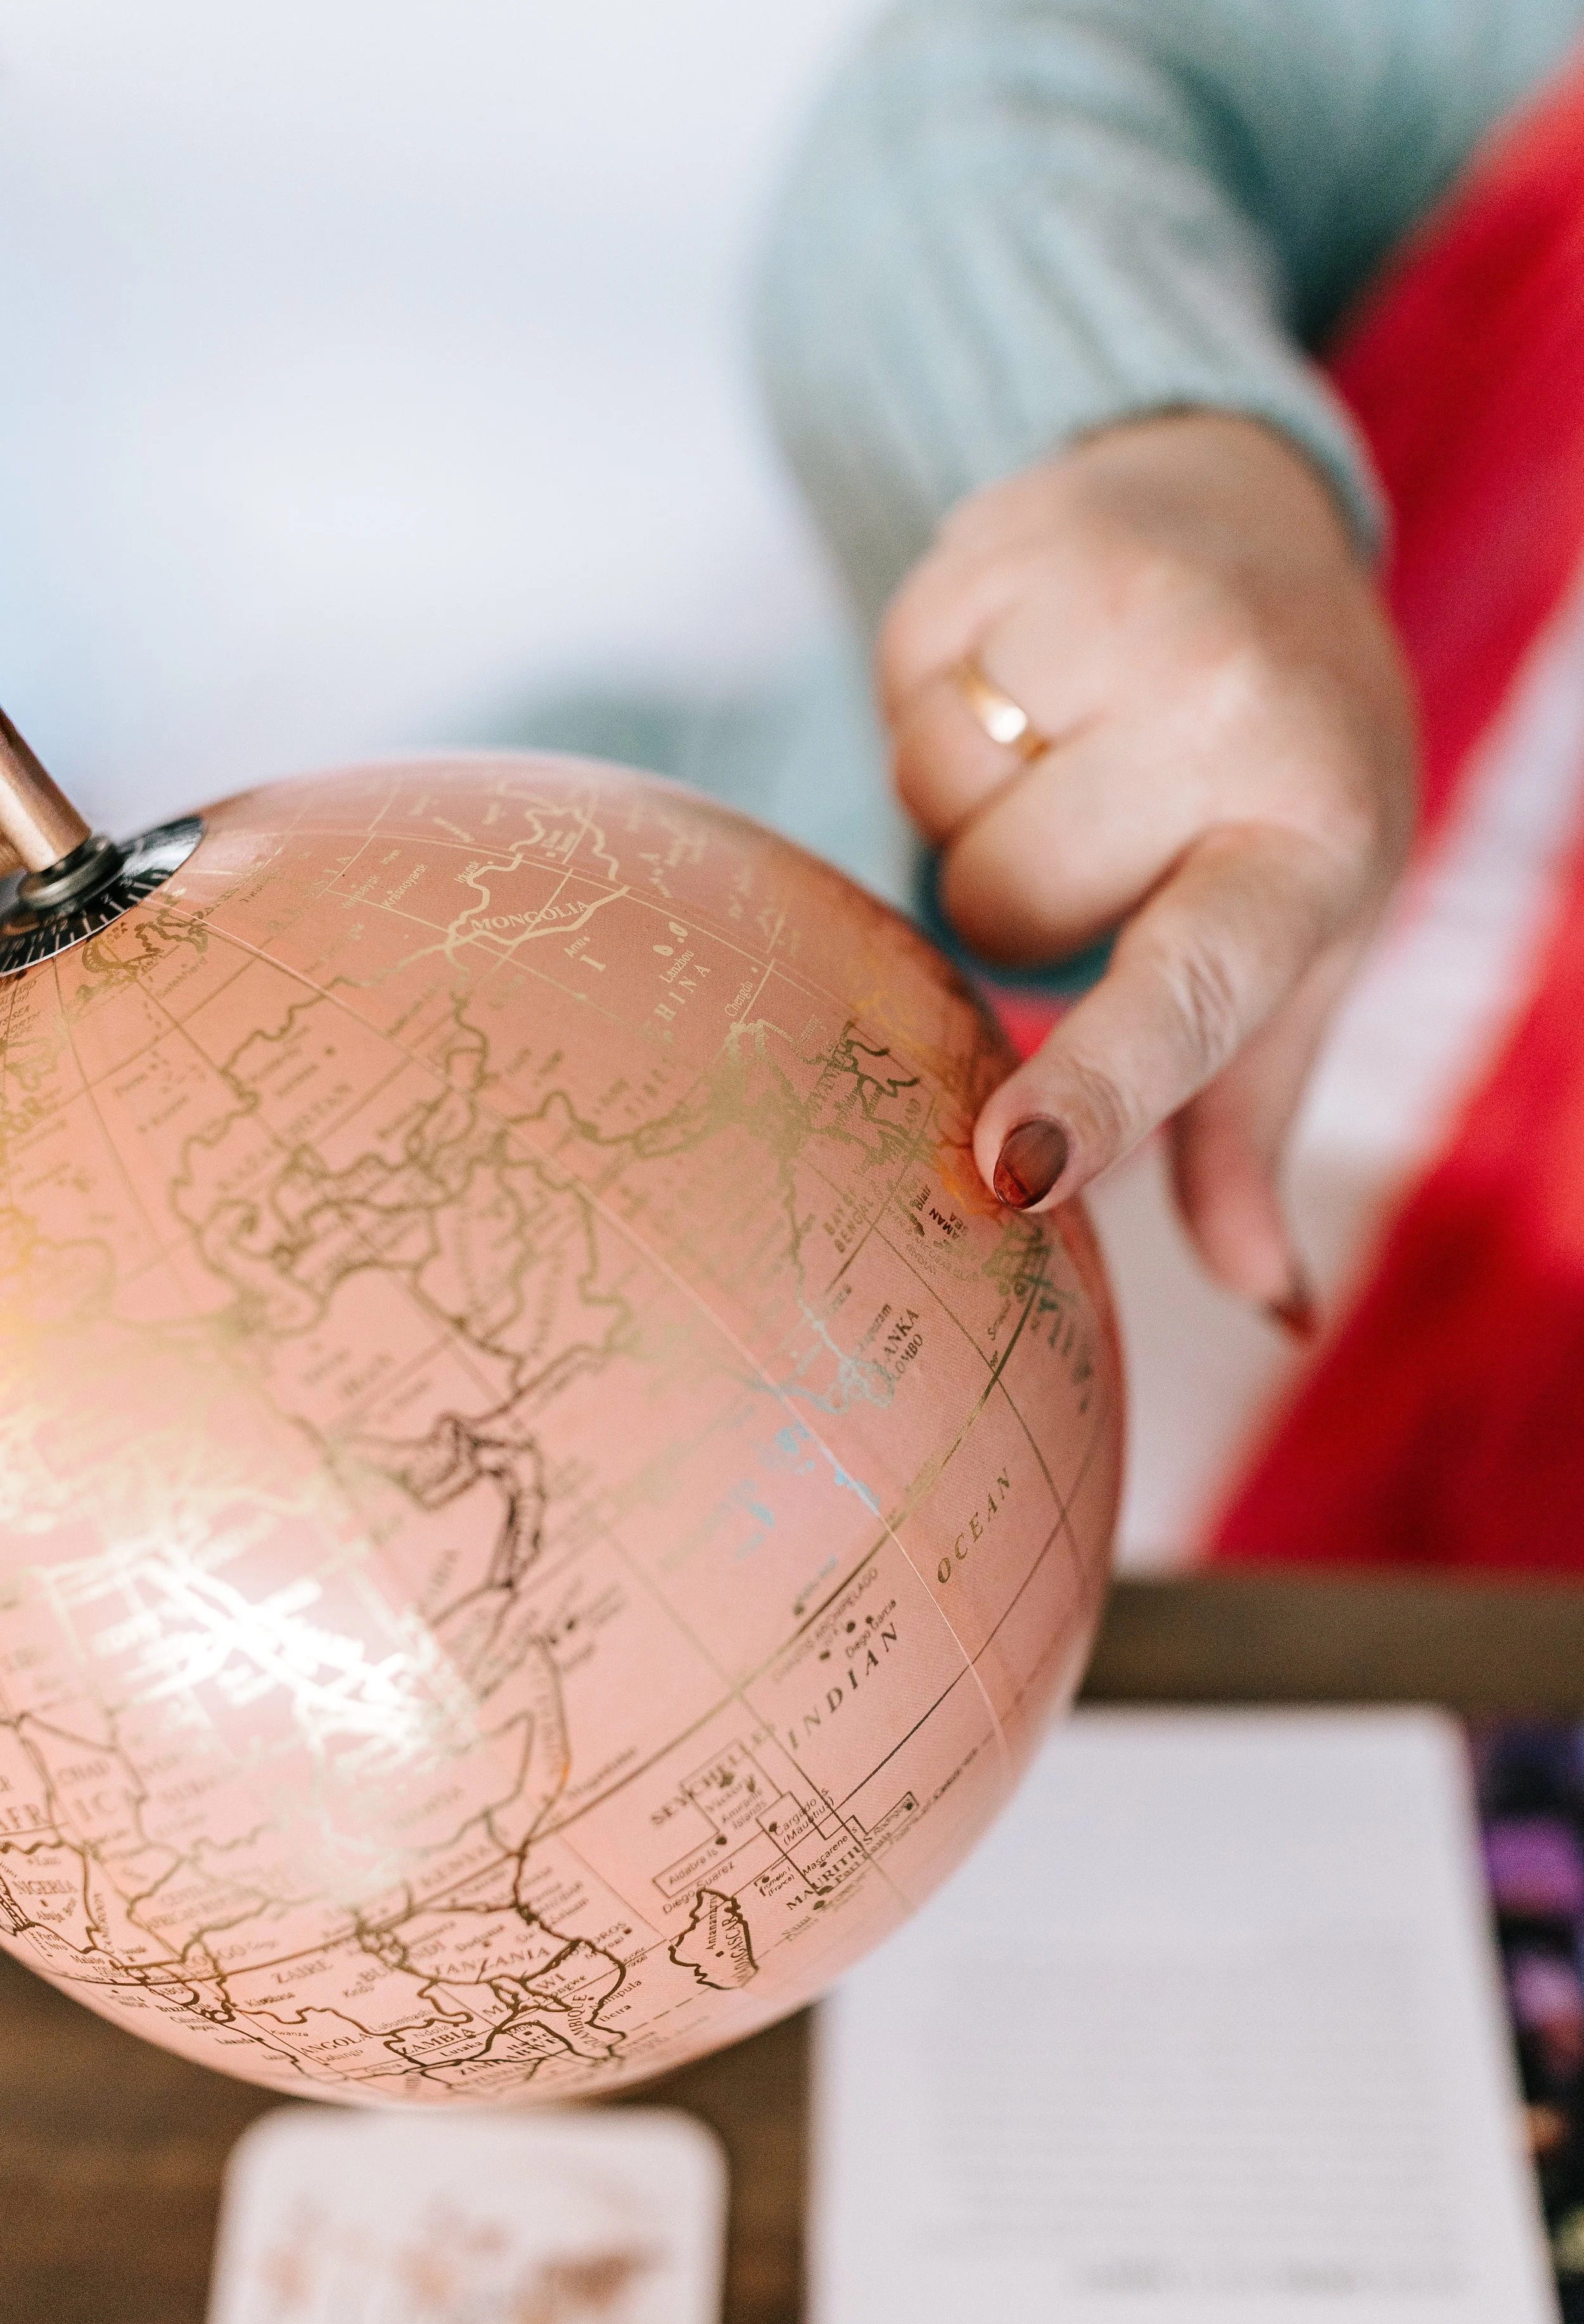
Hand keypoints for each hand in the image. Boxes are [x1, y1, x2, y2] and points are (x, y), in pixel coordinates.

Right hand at [879, 412, 1417, 1326]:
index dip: (1097, 1089)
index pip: (1190, 993)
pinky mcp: (1007, 544)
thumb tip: (1274, 1307)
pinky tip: (1018, 671)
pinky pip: (900, 693)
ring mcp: (1118, 609)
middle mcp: (1233, 715)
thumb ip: (1252, 1121)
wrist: (1245, 516)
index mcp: (1312, 843)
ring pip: (935, 803)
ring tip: (1060, 739)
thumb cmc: (1280, 776)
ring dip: (973, 798)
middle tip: (1099, 826)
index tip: (1014, 1176)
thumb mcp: (1301, 940)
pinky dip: (935, 704)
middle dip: (1019, 896)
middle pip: (1004, 911)